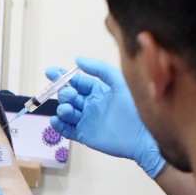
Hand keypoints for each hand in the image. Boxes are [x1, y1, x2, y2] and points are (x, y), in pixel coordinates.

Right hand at [47, 57, 165, 178]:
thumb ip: (100, 69)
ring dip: (62, 108)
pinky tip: (56, 120)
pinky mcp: (85, 135)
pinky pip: (67, 130)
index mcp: (97, 90)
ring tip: (67, 109)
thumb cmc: (135, 107)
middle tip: (68, 94)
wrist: (144, 135)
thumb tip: (78, 59)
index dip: (62, 76)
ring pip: (66, 112)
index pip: (76, 82)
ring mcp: (86, 120)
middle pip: (69, 96)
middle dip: (64, 93)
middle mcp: (90, 104)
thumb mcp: (119, 82)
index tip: (51, 72)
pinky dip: (58, 126)